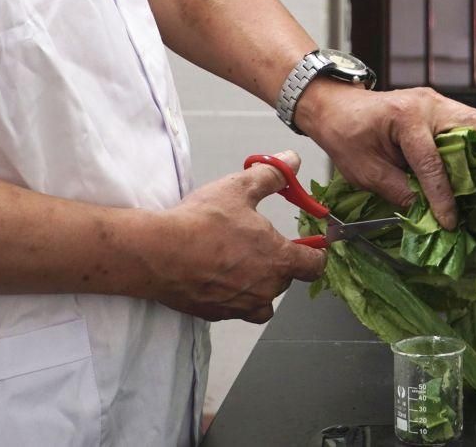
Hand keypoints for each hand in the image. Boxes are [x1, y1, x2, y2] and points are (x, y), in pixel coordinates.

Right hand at [146, 151, 326, 322]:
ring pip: (262, 299)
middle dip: (279, 262)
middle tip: (259, 243)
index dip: (315, 253)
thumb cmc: (202, 223)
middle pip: (286, 279)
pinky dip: (234, 295)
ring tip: (240, 263)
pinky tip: (218, 276)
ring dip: (258, 283)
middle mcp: (265, 288)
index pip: (314, 265)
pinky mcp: (216, 314)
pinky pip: (236, 308)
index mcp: (278, 259)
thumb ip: (272, 175)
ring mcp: (241, 305)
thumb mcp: (240, 187)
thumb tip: (292, 161)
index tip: (310, 246)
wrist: (159, 253)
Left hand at [294, 82, 475, 230]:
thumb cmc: (346, 136)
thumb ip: (400, 192)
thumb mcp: (365, 172)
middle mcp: (429, 104)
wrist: (337, 108)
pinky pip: (470, 124)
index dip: (443, 197)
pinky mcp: (442, 107)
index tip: (450, 222)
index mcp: (405, 118)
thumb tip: (429, 215)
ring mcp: (438, 102)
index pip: (433, 164)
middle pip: (474, 128)